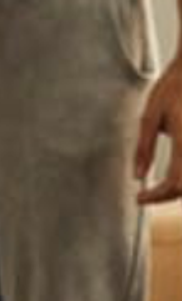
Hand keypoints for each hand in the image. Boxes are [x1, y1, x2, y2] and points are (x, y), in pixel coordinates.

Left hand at [138, 61, 181, 203]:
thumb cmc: (173, 86)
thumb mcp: (150, 116)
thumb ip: (143, 148)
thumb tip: (137, 176)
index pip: (175, 182)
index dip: (156, 196)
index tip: (139, 198)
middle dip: (167, 196)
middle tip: (147, 195)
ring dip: (178, 187)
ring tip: (159, 187)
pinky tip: (173, 175)